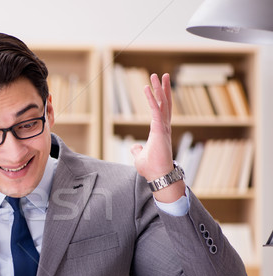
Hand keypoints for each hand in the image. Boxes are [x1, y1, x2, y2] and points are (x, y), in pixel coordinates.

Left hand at [130, 73, 184, 201]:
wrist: (158, 176)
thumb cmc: (151, 168)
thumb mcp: (140, 156)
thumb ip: (137, 150)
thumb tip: (134, 147)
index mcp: (159, 131)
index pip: (161, 111)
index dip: (160, 99)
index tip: (159, 88)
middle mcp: (163, 127)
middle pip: (165, 103)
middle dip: (163, 89)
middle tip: (162, 75)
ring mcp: (163, 128)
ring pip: (162, 104)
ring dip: (159, 89)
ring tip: (157, 75)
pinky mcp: (159, 130)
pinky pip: (155, 111)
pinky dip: (152, 99)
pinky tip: (147, 89)